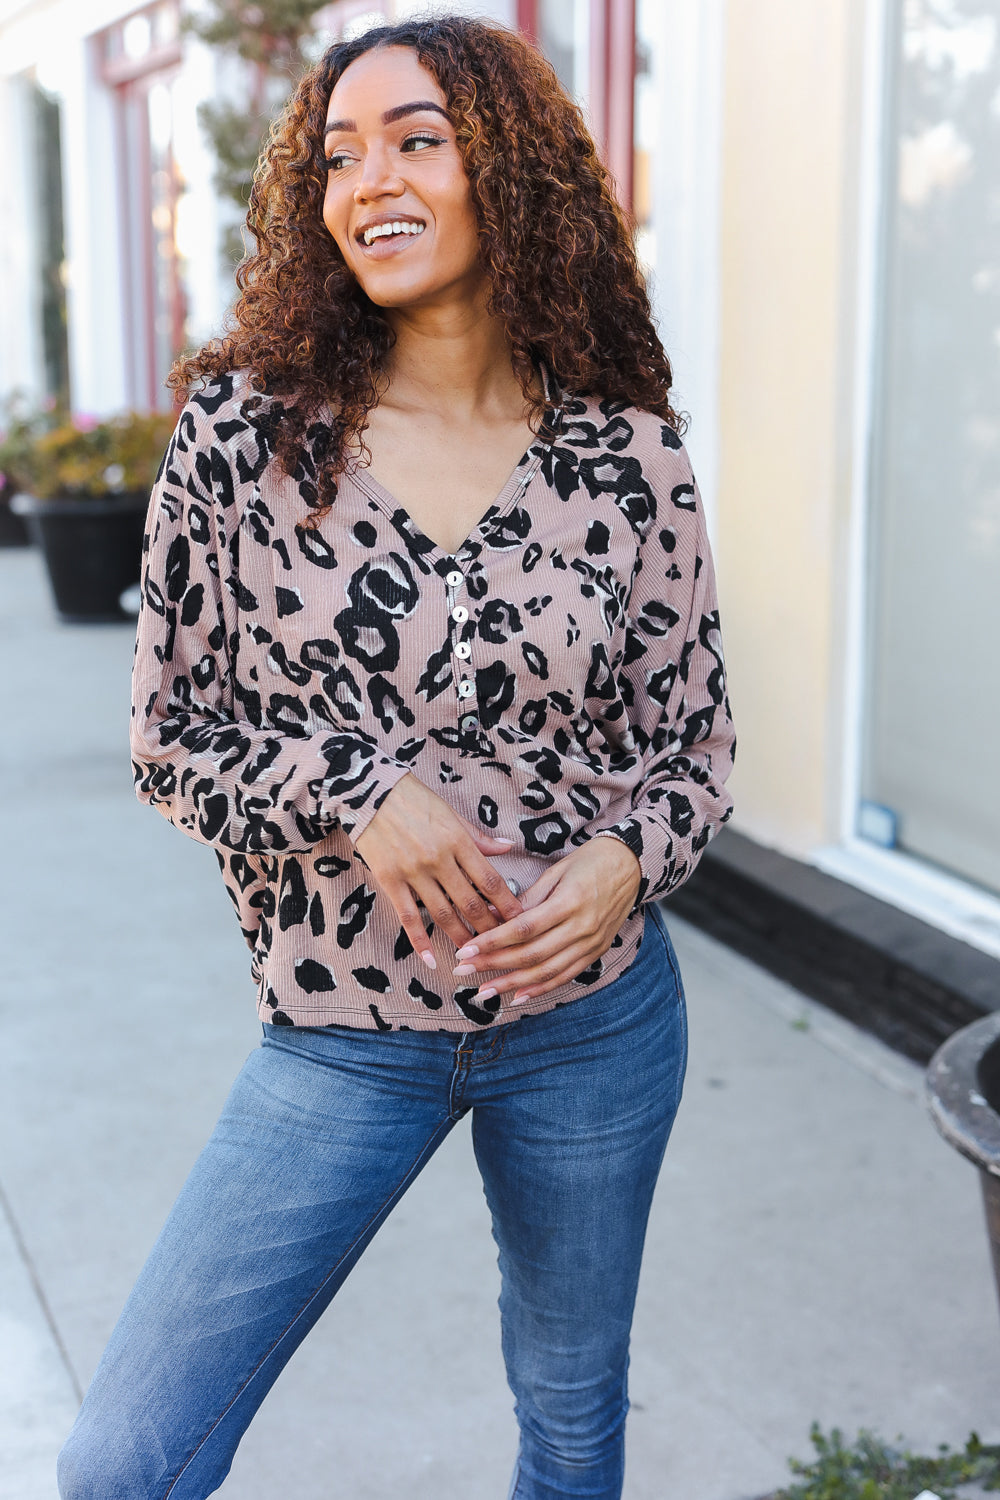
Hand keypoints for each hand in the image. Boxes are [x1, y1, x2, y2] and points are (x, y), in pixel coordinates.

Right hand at [353, 774, 523, 967]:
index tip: (521, 921)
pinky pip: (408, 917)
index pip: (490, 880)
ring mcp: (413, 872)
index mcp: (458, 840)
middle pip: (471, 902)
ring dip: (461, 937)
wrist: (368, 792)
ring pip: (443, 914)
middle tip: (503, 945)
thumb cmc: (413, 799)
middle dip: (490, 928)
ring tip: (475, 956)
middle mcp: (438, 859)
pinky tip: (432, 960)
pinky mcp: (390, 880)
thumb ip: (479, 837)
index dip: (508, 904)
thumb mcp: (451, 813)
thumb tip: (508, 847)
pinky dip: (421, 941)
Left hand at [450, 835, 641, 1006]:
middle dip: (494, 965)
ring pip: (546, 971)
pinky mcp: (596, 952)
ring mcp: (591, 943)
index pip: (523, 928)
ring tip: (483, 992)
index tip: (466, 949)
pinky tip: (518, 997)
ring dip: (512, 984)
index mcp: (568, 902)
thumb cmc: (589, 863)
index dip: (493, 941)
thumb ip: (527, 899)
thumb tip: (493, 916)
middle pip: (531, 954)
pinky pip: (565, 976)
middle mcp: (581, 927)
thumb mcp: (556, 872)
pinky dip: (541, 989)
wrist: (630, 866)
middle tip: (463, 970)